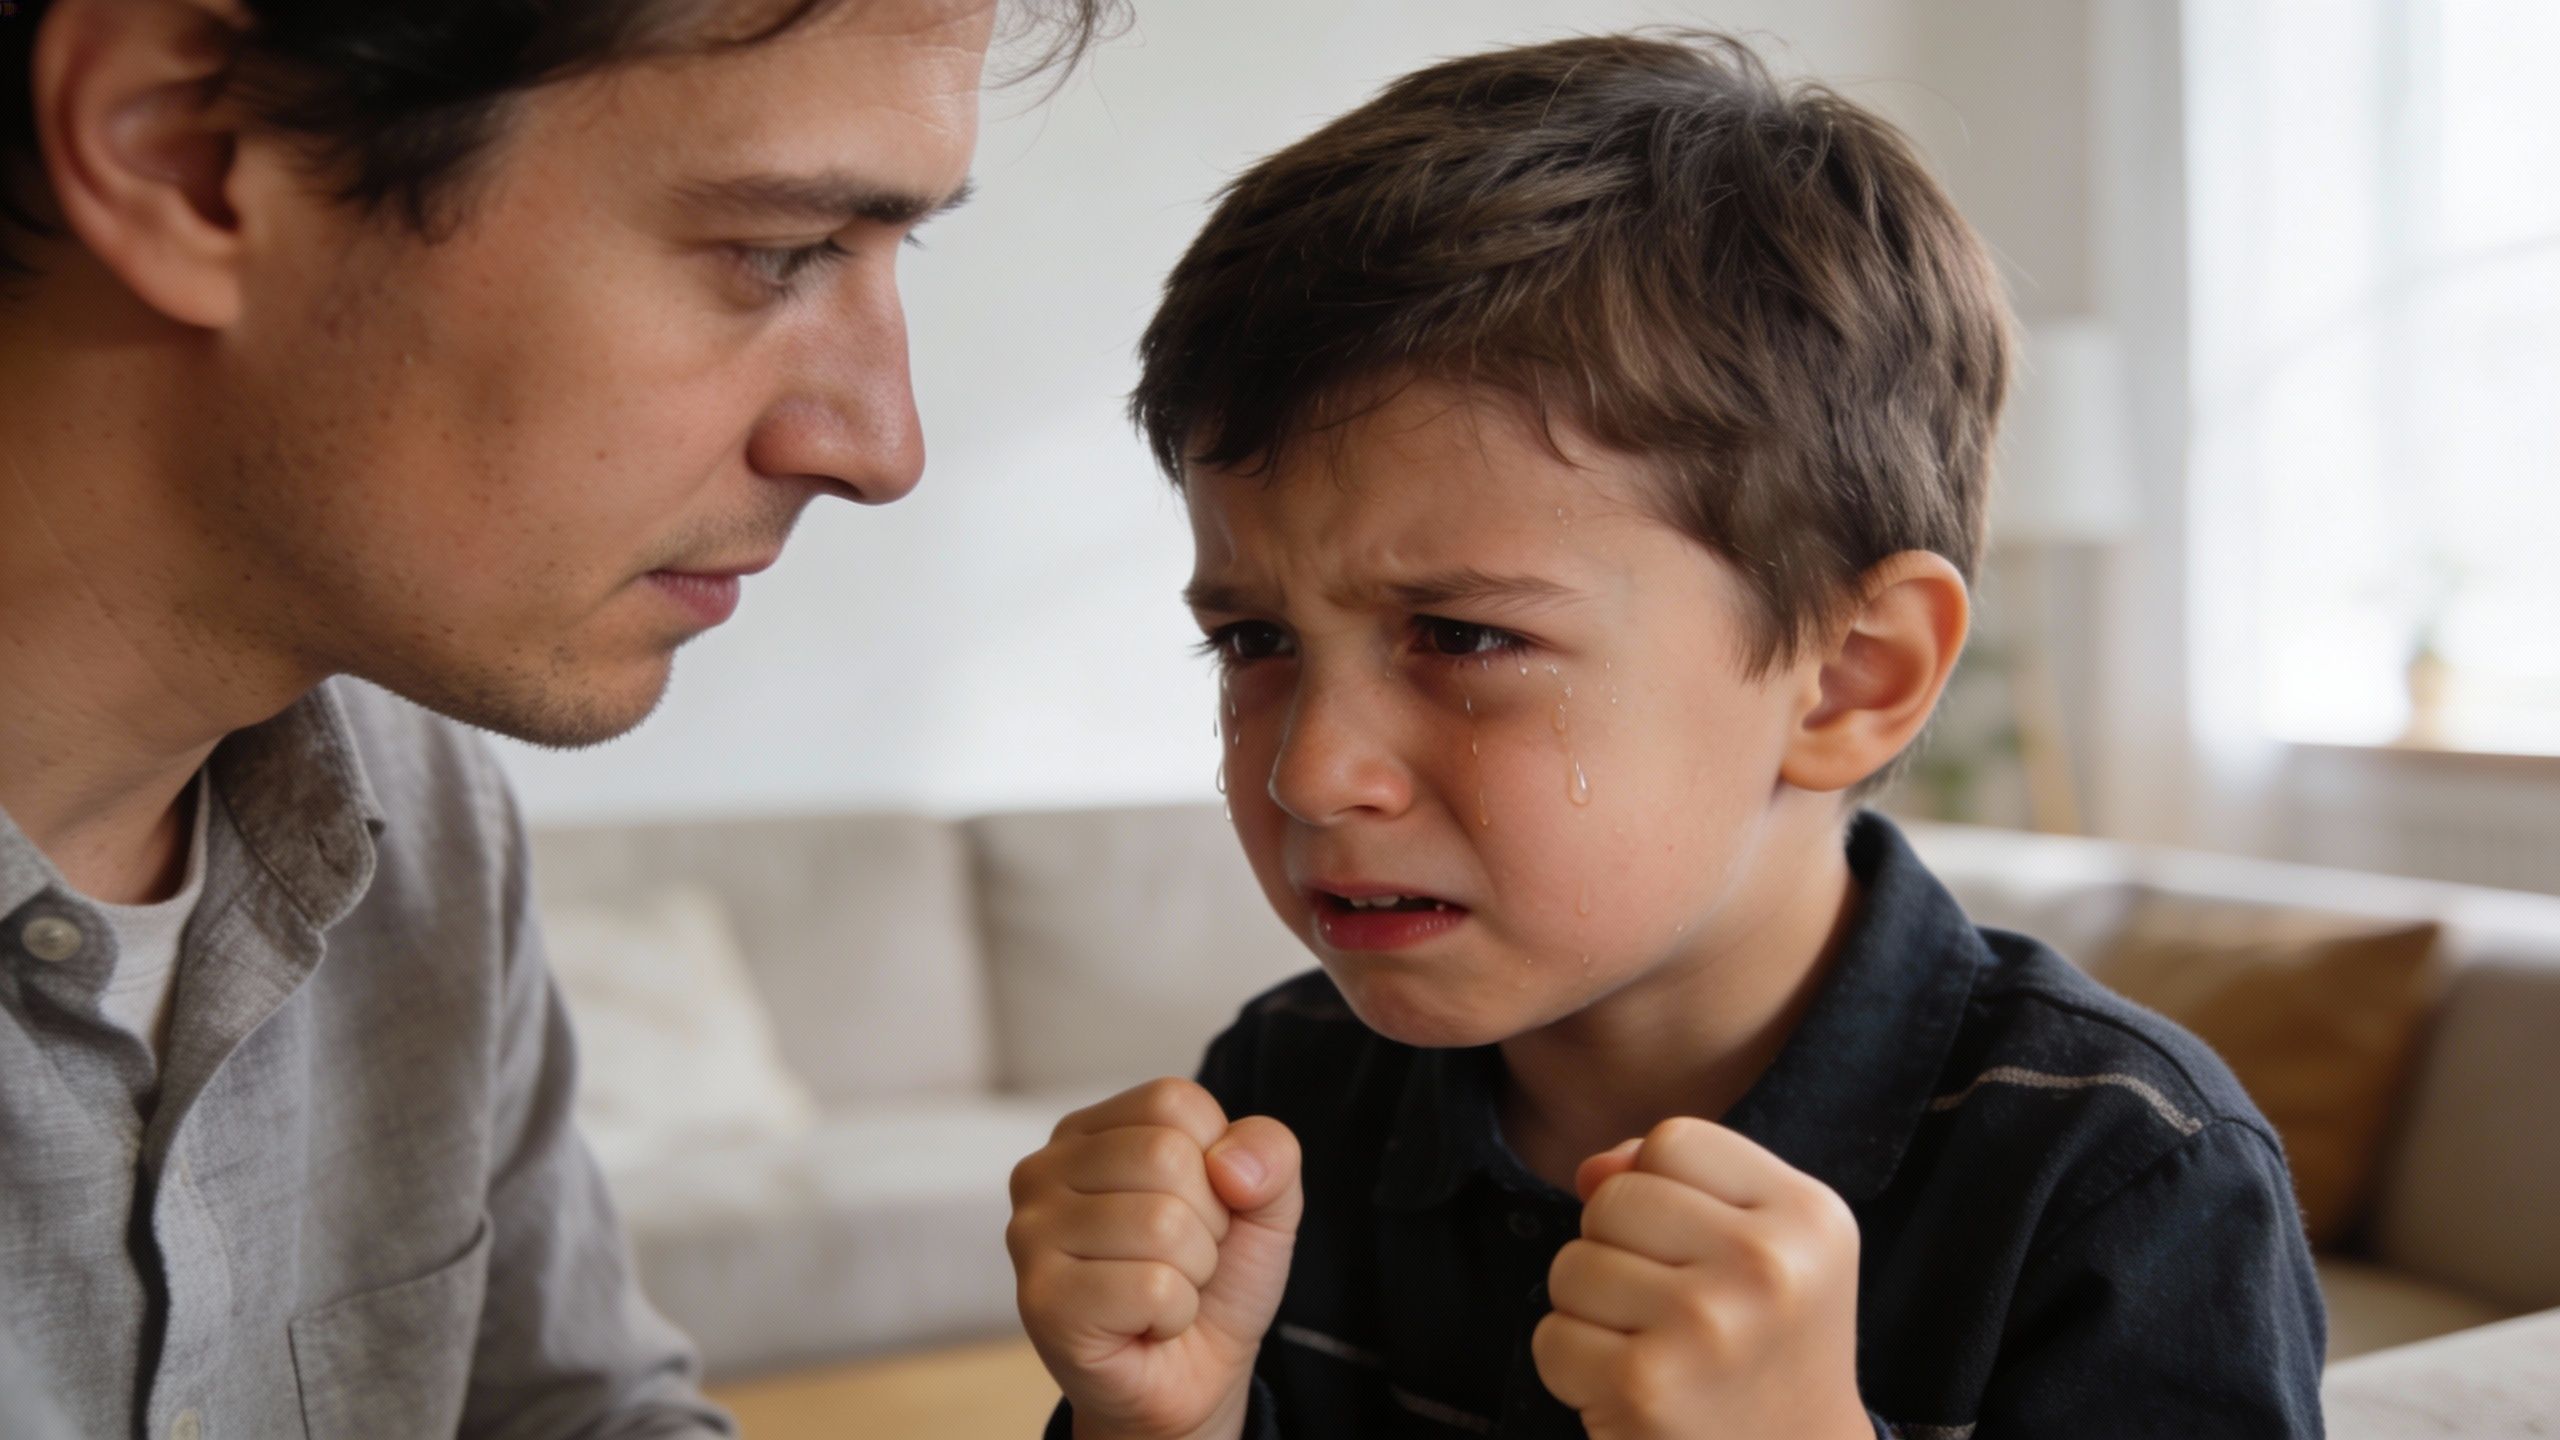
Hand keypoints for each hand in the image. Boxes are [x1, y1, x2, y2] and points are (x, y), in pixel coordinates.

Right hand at [1008, 1078, 1303, 1439]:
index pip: (1173, 1101)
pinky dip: (1175, 1313)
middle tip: (1180, 1259)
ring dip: (1192, 1272)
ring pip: (1162, 1224)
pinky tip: (1145, 1324)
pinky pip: (1152, 1287)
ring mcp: (1031, 1235)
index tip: (1199, 1206)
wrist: (1192, 1379)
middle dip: (1207, 1222)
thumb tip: (1229, 1164)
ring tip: (1162, 1291)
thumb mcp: (1264, 1202)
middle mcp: (1043, 1172)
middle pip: (1166, 1157)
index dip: (1216, 1162)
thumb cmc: (1214, 1280)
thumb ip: (1270, 1152)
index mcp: (1088, 1131)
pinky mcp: (1041, 1301)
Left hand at [1531, 1118, 1870, 1439]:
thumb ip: (1678, 1184)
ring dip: (1591, 1310)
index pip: (1673, 1140)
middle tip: (1671, 1310)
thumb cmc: (1763, 1348)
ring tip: (1654, 1348)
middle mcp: (1768, 1265)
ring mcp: (1708, 1325)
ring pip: (1571, 1264)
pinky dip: (1573, 1367)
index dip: (1659, 1188)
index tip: (1695, 1247)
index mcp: (1809, 1216)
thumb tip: (1590, 1170)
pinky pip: (1551, 1335)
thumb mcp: (1763, 1247)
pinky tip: (1633, 1390)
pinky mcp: (1648, 1384)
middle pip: (1614, 1198)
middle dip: (1618, 1249)